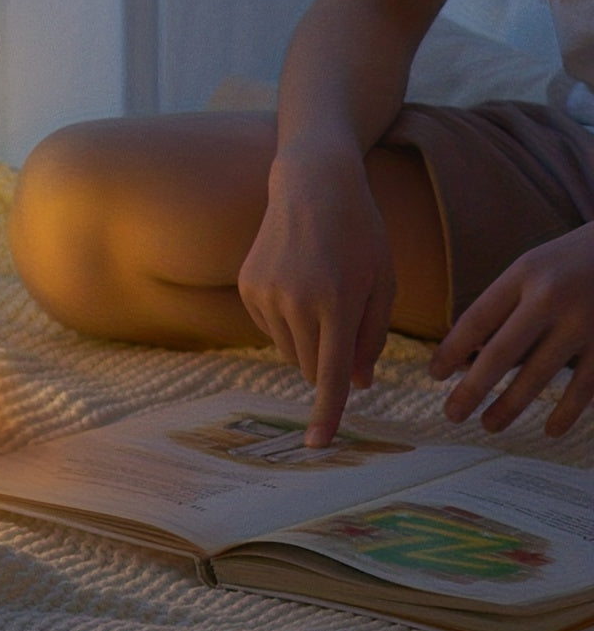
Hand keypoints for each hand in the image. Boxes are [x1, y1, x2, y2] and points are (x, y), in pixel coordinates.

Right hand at [238, 149, 395, 447]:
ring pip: (289, 350)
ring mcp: (264, 294)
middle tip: (345, 322)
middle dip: (328, 363)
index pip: (329, 374)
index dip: (327, 414)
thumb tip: (356, 384)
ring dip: (308, 341)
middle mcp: (293, 301)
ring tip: (321, 292)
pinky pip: (270, 328)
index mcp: (335, 302)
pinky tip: (298, 282)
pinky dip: (287, 322)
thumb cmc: (360, 233)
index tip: (318, 446)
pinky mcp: (247, 286)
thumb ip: (372, 338)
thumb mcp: (382, 282)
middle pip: (309, 366)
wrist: (313, 184)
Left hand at [429, 224, 593, 436]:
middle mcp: (551, 299)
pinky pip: (585, 385)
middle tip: (452, 414)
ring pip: (540, 375)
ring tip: (489, 425)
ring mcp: (584, 323)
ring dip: (511, 406)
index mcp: (523, 274)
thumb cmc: (567, 264)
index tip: (434, 375)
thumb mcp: (530, 269)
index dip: (451, 350)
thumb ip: (504, 307)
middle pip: (502, 353)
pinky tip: (550, 430)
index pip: (477, 319)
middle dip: (472, 388)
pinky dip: (567, 411)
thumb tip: (467, 357)